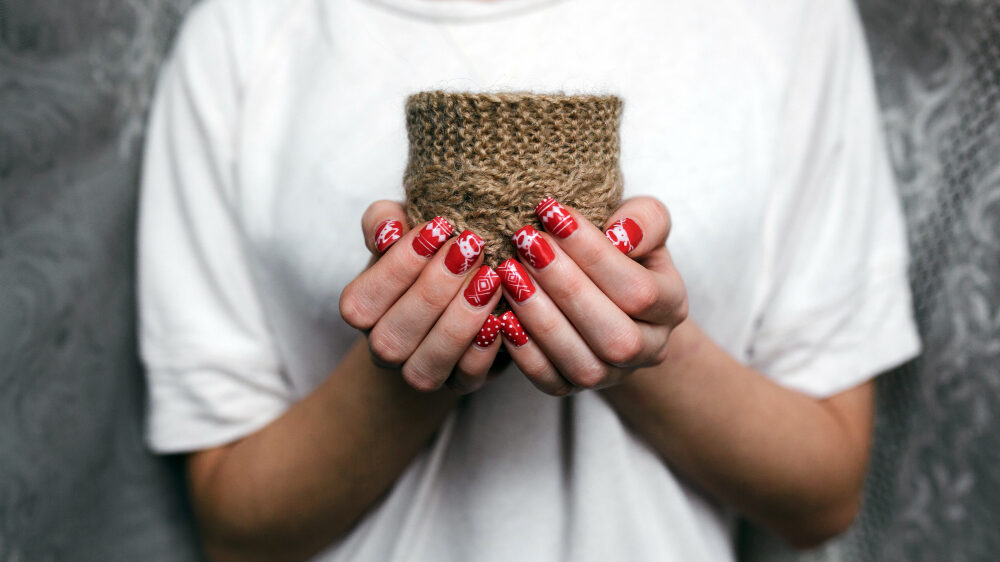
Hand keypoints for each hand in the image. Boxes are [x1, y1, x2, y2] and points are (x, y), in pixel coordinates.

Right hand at [339, 201, 503, 393]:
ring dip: (459, 321)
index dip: (398, 266)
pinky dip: (483, 351)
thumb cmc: (424, 255)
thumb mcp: (401, 228)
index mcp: (362, 311)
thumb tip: (389, 230)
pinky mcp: (461, 383)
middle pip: (392, 336)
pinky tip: (501, 316)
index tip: (438, 228)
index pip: (362, 300)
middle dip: (433, 290)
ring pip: (426, 366)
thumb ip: (384, 220)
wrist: (455, 294)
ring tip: (490, 279)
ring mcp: (421, 372)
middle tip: (471, 249)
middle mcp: (384, 349)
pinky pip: (467, 379)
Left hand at [496, 196, 687, 394]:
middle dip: (565, 286)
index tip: (552, 213)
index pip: (638, 290)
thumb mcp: (641, 225)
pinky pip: (551, 382)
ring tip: (510, 274)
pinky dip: (525, 352)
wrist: (605, 291)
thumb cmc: (621, 250)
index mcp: (671, 307)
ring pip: (583, 364)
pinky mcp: (574, 388)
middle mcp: (649, 349)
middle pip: (614, 334)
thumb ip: (644, 220)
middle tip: (526, 243)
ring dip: (541, 319)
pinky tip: (503, 315)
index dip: (593, 253)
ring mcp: (612, 375)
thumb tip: (621, 233)